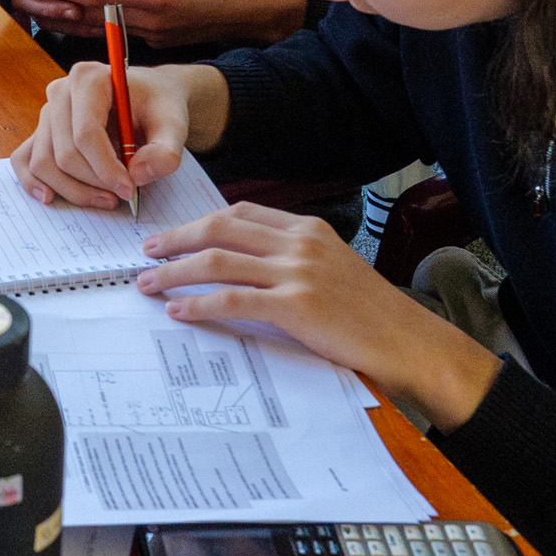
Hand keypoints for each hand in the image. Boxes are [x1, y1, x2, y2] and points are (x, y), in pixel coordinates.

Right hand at [11, 59, 217, 210]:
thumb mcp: (174, 126)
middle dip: (93, 182)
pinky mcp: (41, 132)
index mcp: (89, 78)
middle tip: (122, 196)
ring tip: (105, 199)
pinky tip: (51, 197)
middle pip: (65, 153)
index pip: (86, 133)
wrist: (150, 98)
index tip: (128, 189)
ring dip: (73, 190)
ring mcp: (47, 113)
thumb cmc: (158, 107)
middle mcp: (60, 92)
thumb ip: (165, 151)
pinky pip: (24, 160)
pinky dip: (33, 182)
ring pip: (45, 163)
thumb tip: (137, 175)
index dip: (106, 168)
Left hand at [136, 200, 501, 429]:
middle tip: (146, 253)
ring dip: (174, 272)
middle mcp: (300, 242)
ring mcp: (299, 272)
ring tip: (148, 284)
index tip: (173, 235)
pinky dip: (198, 303)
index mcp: (307, 228)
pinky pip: (233, 299)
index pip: (240, 213)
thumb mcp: (333, 268)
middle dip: (176, 239)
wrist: (409, 342)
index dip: (199, 222)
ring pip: (218, 261)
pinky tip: (178, 311)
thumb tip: (241, 264)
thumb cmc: (370, 314)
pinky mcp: (297, 306)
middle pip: (220, 229)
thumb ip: (292, 258)